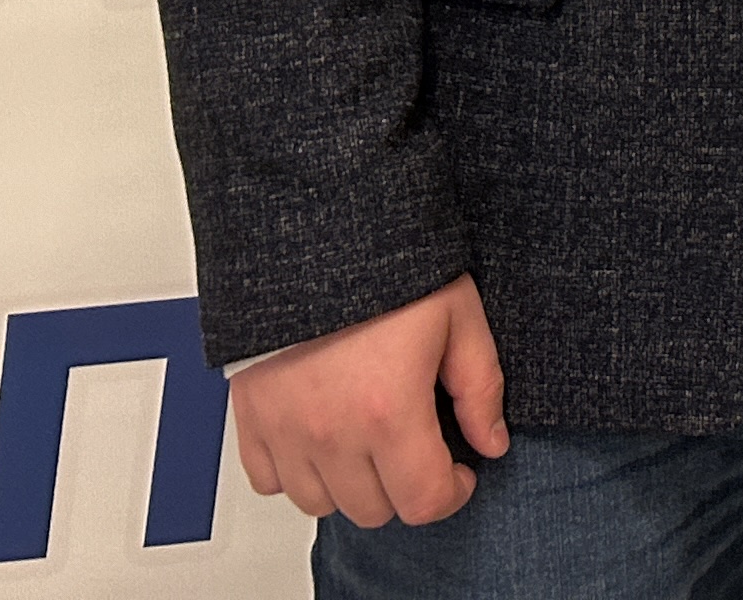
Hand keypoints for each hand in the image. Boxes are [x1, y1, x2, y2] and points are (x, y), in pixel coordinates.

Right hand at [230, 275, 505, 528]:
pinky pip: (269, 480)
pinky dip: (296, 471)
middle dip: (405, 485)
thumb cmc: (386, 266)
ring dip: (351, 483)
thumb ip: (480, 388)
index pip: (423, 502)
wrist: (312, 232)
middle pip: (374, 510)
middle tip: (417, 446)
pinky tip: (322, 438)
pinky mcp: (251, 417)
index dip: (452, 493)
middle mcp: (331, 433)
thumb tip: (491, 442)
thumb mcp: (457, 315)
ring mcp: (285, 430)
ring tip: (370, 440)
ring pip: (322, 503)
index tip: (459, 471)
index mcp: (389, 412)